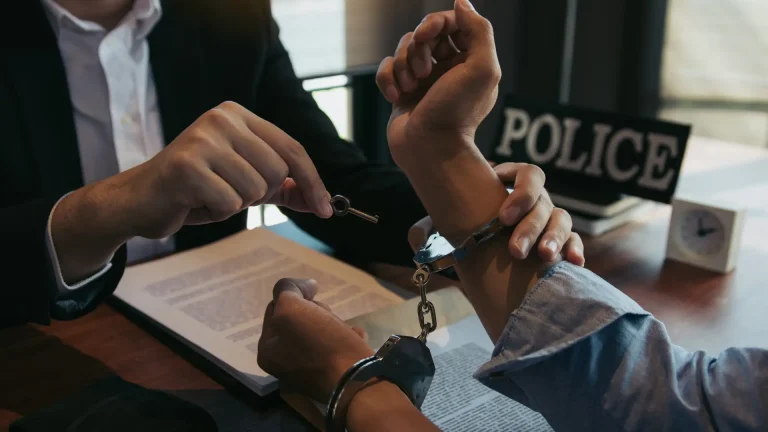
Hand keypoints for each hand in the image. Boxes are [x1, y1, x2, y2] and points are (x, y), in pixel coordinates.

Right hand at [51, 101, 331, 281]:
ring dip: (235, 204)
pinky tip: (195, 202)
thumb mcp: (244, 183)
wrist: (139, 200)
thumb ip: (282, 188)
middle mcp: (221, 119)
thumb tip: (319, 200)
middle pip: (278, 171)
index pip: (292, 149)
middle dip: (260, 194)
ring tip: (208, 195)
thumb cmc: (195, 190)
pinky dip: (217, 212)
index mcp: (237, 115)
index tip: (326, 210)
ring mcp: (202, 139)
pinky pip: (230, 204)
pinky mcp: (186, 166)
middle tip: (227, 191)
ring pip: (256, 189)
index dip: (312, 182)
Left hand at [257, 279, 372, 401]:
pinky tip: (356, 339)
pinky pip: (337, 346)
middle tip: (329, 319)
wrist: (357, 381)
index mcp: (267, 351)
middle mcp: (284, 363)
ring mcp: (309, 370)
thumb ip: (287, 291)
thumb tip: (303, 286)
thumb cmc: (321, 345)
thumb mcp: (293, 309)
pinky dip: (347, 338)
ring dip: (335, 324)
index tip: (313, 298)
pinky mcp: (333, 374)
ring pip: (320, 331)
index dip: (295, 296)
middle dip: (317, 312)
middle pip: (299, 320)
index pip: (275, 307)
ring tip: (346, 331)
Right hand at [376, 0, 500, 165]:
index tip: (428, 34)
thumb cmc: (458, 113)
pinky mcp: (401, 91)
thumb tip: (461, 2)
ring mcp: (423, 80)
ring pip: (403, 49)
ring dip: (403, 65)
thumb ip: (479, 30)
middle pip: (424, 32)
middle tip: (423, 71)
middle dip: (418, 46)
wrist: (430, 150)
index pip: (451, 22)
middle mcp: (447, 67)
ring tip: (412, 88)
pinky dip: (388, 80)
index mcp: (469, 59)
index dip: (436, 22)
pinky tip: (397, 97)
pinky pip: (386, 69)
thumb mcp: (483, 68)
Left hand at [408, 163, 584, 265]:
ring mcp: (549, 220)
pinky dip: (574, 250)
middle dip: (531, 226)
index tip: (503, 217)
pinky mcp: (560, 243)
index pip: (529, 175)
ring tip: (543, 257)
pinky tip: (572, 263)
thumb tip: (417, 236)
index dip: (520, 192)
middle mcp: (534, 200)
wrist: (483, 259)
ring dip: (554, 238)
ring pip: (562, 220)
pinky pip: (574, 242)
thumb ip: (432, 229)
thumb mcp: (447, 229)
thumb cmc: (465, 235)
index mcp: (510, 186)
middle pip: (543, 202)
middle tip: (516, 251)